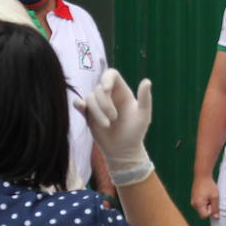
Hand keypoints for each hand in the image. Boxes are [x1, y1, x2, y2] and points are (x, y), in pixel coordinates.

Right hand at [74, 69, 153, 185]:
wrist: (123, 151)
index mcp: (122, 92)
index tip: (107, 89)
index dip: (107, 78)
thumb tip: (147, 81)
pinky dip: (78, 104)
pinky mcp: (88, 115)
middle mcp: (109, 96)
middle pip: (99, 88)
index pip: (111, 74)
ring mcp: (97, 105)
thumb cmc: (136, 133)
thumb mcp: (143, 116)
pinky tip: (81, 107)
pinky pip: (79, 103)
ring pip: (89, 97)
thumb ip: (145, 99)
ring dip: (97, 112)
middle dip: (104, 103)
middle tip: (114, 119)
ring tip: (107, 125)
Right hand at [191, 174, 219, 218]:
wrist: (202, 175)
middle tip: (211, 198)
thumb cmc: (209, 185)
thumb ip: (215, 208)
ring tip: (209, 195)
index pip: (204, 216)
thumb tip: (216, 218)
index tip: (212, 202)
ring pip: (201, 209)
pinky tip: (206, 194)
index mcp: (198, 204)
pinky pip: (200, 204)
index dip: (210, 211)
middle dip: (208, 208)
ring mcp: (192, 201)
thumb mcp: (215, 197)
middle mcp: (193, 204)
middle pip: (202, 213)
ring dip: (206, 204)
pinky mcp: (193, 198)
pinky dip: (204, 201)